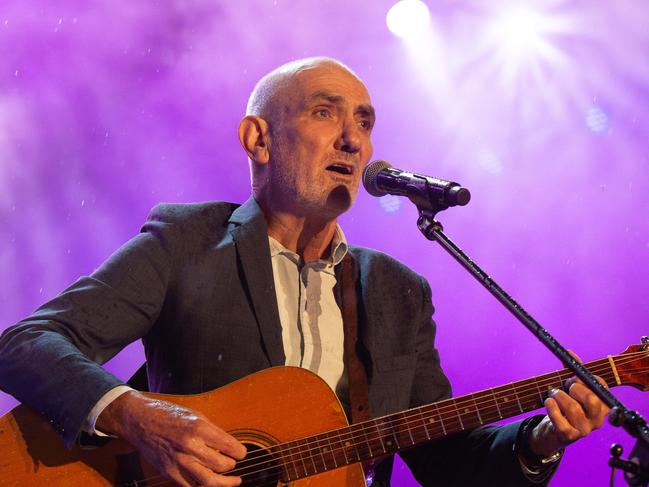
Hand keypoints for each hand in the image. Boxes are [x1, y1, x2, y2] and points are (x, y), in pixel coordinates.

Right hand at [96, 390, 245, 485]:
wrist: (141, 420)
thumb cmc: (169, 414)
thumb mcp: (196, 415)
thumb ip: (212, 432)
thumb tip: (229, 447)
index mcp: (199, 428)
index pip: (229, 446)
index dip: (240, 452)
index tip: (241, 453)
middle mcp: (190, 446)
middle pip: (222, 465)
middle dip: (232, 465)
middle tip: (233, 462)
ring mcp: (179, 461)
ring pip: (209, 481)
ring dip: (225, 483)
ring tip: (234, 481)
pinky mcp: (170, 472)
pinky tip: (210, 483)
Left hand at [529, 352, 609, 456]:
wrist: (554, 430)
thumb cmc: (567, 405)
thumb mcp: (572, 388)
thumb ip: (573, 370)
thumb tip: (569, 353)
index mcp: (602, 405)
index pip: (601, 387)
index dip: (585, 379)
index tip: (574, 377)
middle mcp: (597, 419)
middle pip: (591, 399)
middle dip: (575, 388)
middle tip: (566, 386)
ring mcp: (584, 429)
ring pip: (573, 408)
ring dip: (558, 396)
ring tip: (553, 394)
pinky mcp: (569, 436)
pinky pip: (560, 420)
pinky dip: (551, 408)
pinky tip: (549, 403)